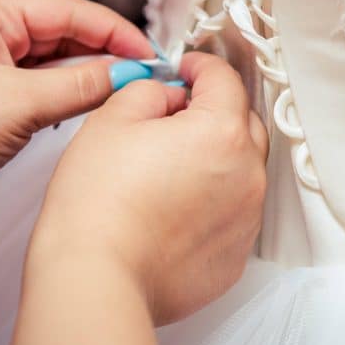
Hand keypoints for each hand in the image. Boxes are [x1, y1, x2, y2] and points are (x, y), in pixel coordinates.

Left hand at [0, 0, 153, 216]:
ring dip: (87, 71)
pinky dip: (66, 87)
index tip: (151, 54)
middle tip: (144, 74)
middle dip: (104, 52)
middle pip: (63, 29)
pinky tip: (88, 99)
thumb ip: (82, 84)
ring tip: (122, 89)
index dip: (115, 31)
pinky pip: (40, 75)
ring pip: (54, 54)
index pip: (68, 10)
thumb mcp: (22, 106)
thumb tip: (131, 73)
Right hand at [28, 52, 268, 324]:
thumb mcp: (113, 119)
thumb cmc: (98, 203)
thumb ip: (150, 91)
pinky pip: (233, 211)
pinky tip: (175, 206)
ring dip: (216, 156)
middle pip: (242, 121)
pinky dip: (213, 199)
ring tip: (169, 166)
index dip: (201, 65)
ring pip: (242, 168)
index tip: (186, 68)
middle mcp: (247, 174)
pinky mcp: (235, 255)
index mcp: (222, 132)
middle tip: (175, 113)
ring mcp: (246, 218)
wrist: (97, 279)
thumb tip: (169, 96)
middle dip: (214, 109)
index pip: (225, 79)